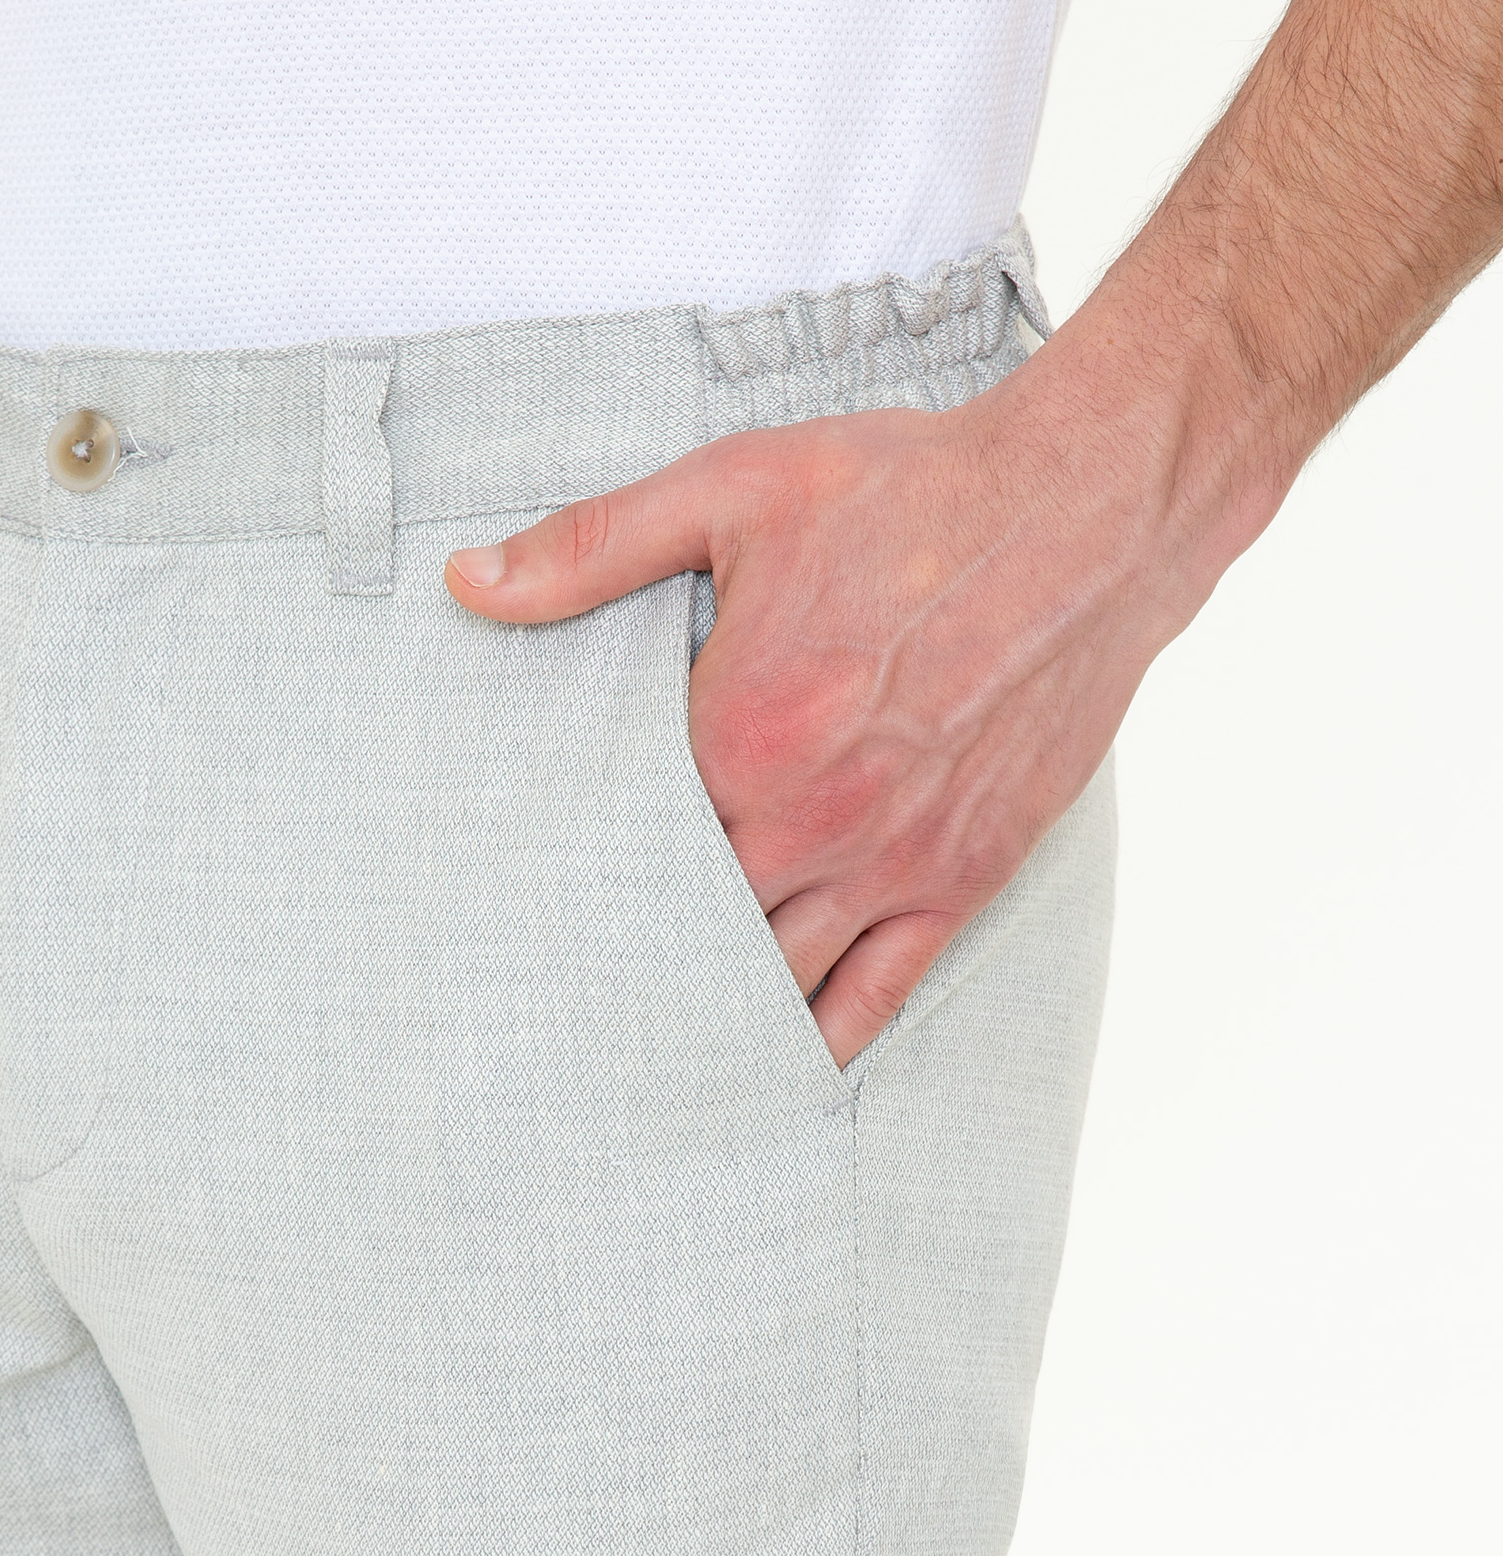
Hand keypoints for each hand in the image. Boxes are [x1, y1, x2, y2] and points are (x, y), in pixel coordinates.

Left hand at [444, 345, 1256, 1063]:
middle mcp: (809, 819)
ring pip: (777, 976)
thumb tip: (466, 583)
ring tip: (642, 1055)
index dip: (570, 879)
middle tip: (558, 1008)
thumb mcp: (732, 491)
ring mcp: (890, 860)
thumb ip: (592, 548)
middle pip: (689, 929)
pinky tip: (777, 1065)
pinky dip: (824, 1036)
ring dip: (711, 1014)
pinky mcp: (961, 877)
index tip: (521, 905)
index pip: (622, 844)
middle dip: (628, 962)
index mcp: (738, 735)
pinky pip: (880, 989)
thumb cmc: (909, 490)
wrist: (1089, 509)